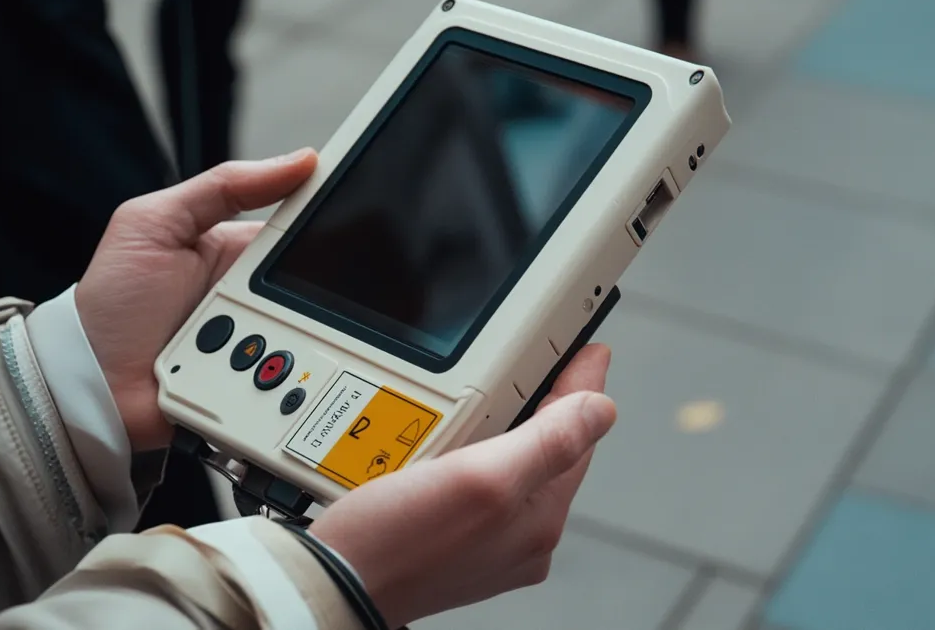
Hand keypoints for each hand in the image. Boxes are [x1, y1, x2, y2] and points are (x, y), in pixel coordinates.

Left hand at [75, 149, 317, 451]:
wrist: (85, 385)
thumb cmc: (112, 304)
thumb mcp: (154, 223)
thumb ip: (222, 187)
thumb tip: (300, 160)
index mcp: (240, 252)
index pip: (300, 232)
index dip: (331, 224)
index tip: (361, 215)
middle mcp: (258, 298)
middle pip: (316, 290)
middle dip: (326, 292)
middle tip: (305, 296)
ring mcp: (262, 345)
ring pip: (314, 337)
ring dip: (306, 337)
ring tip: (266, 339)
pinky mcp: (260, 390)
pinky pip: (295, 380)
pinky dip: (296, 378)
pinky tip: (284, 375)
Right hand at [309, 344, 615, 628]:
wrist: (333, 582)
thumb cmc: (396, 541)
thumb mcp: (481, 479)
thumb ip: (547, 443)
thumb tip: (602, 410)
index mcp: (539, 520)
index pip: (578, 437)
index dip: (583, 387)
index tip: (588, 351)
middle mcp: (519, 535)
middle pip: (548, 451)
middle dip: (546, 405)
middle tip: (546, 362)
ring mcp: (486, 539)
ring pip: (511, 465)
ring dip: (508, 425)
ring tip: (507, 389)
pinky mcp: (451, 536)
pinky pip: (477, 481)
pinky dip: (474, 451)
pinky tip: (458, 437)